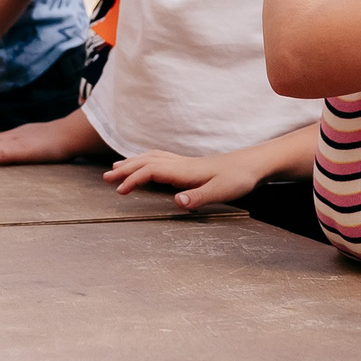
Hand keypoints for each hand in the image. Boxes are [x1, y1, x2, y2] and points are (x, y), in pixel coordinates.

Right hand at [104, 147, 259, 209]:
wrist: (256, 164)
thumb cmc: (241, 178)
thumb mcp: (222, 191)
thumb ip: (198, 197)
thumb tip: (176, 202)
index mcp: (185, 171)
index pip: (150, 171)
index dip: (132, 180)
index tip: (118, 191)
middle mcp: (182, 164)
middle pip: (146, 161)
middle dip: (124, 168)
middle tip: (105, 177)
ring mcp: (186, 163)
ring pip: (152, 158)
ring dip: (133, 162)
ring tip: (116, 168)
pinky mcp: (192, 165)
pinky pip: (161, 159)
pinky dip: (147, 160)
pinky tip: (147, 165)